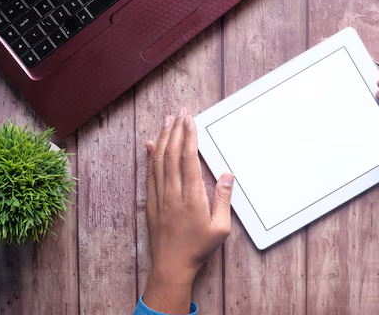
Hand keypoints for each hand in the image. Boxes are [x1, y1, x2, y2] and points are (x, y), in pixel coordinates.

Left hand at [143, 108, 233, 313]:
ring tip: (168, 121)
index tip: (191, 120)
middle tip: (181, 112)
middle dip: (177, 130)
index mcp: (191, 196)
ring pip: (159, 160)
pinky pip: (150, 174)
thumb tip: (227, 176)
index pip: (188, 158)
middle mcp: (173, 193)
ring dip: (164, 138)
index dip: (189, 136)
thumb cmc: (198, 248)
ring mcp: (159, 196)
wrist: (171, 266)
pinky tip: (151, 144)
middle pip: (172, 154)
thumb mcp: (220, 228)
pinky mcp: (151, 202)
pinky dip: (150, 157)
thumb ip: (223, 200)